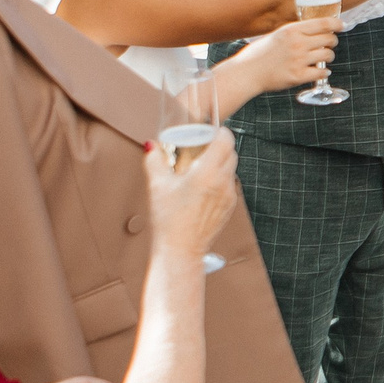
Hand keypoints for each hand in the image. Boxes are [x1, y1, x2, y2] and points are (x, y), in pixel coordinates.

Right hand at [144, 131, 236, 260]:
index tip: (209, 132)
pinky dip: (220, 181)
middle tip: (200, 149)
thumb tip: (152, 147)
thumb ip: (154, 160)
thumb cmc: (169, 219)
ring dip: (220, 164)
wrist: (180, 250)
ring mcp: (229, 196)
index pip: (226, 139)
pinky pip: (229, 186)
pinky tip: (202, 189)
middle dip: (218, 147)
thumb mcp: (157, 185)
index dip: (219, 132)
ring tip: (199, 170)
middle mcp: (223, 182)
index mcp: (208, 172)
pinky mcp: (229, 208)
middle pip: (231, 153)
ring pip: (231, 169)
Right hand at [237, 17, 338, 93]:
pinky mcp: (298, 76)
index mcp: (292, 30)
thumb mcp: (276, 35)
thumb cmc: (259, 54)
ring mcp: (299, 60)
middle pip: (329, 39)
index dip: (336, 24)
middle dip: (332, 42)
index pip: (323, 23)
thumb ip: (294, 32)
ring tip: (322, 59)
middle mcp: (298, 43)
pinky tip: (320, 71)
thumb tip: (314, 31)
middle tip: (328, 45)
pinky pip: (322, 73)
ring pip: (328, 55)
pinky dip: (324, 72)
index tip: (342, 25)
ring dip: (328, 57)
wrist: (246, 72)